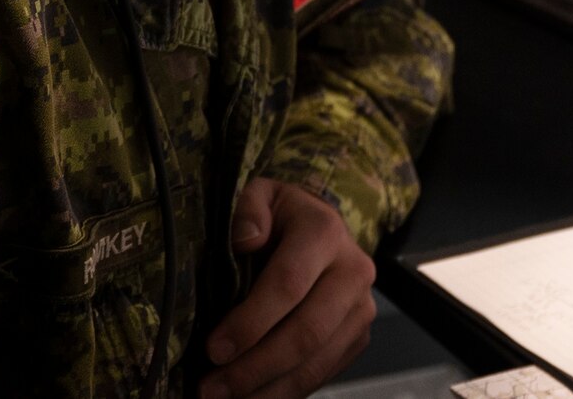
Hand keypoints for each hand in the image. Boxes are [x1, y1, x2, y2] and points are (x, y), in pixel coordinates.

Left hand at [197, 178, 375, 398]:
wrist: (321, 228)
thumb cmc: (281, 215)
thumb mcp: (261, 194)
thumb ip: (249, 209)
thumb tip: (246, 241)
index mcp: (324, 232)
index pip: (288, 284)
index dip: (250, 322)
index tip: (214, 348)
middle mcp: (352, 272)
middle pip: (305, 332)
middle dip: (255, 366)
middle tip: (212, 387)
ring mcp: (360, 309)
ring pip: (316, 361)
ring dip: (268, 387)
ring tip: (223, 397)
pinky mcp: (357, 337)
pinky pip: (323, 372)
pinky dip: (286, 390)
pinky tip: (253, 395)